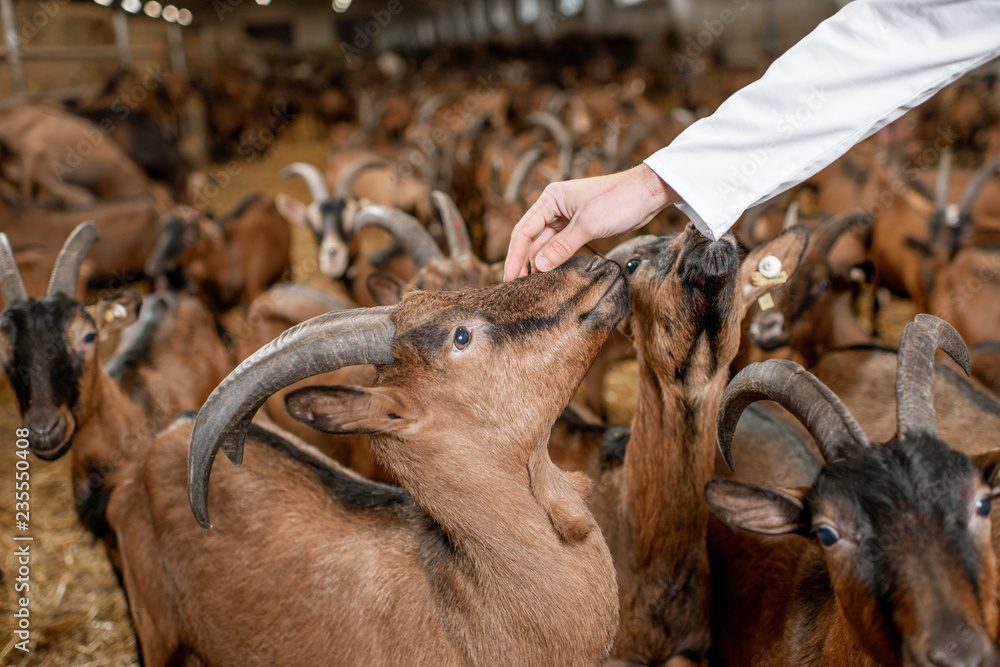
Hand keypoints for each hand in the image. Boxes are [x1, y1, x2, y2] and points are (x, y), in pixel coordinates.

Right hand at [503, 164, 678, 281]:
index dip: (515, 256)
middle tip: (518, 288)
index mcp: (551, 199)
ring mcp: (566, 217)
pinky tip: (551, 274)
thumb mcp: (589, 224)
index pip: (524, 230)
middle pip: (532, 238)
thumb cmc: (619, 200)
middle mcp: (554, 207)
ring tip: (533, 286)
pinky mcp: (579, 227)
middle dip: (525, 262)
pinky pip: (561, 246)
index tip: (509, 278)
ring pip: (546, 244)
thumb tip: (540, 266)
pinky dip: (555, 259)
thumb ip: (563, 246)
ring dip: (541, 263)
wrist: (647, 193)